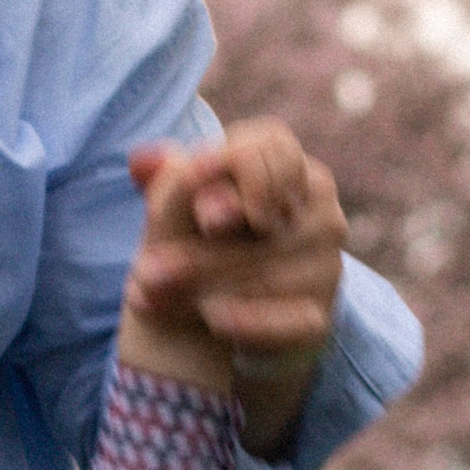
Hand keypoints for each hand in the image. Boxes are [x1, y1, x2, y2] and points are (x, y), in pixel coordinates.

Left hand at [126, 121, 347, 453]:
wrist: (211, 314)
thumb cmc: (197, 243)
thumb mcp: (179, 207)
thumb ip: (169, 181)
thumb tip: (142, 161)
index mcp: (291, 166)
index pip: (275, 149)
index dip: (238, 171)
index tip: (197, 205)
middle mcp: (320, 211)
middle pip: (263, 224)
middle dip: (200, 251)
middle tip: (146, 271)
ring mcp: (326, 264)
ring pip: (268, 274)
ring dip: (207, 289)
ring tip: (153, 301)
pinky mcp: (318, 316)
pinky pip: (288, 321)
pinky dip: (249, 321)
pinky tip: (213, 320)